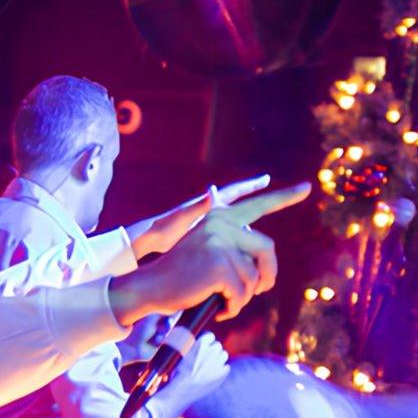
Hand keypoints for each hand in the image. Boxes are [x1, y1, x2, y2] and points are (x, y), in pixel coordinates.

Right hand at [108, 182, 309, 324]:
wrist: (151, 287)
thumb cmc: (182, 277)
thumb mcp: (209, 253)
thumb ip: (235, 250)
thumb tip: (265, 266)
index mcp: (219, 217)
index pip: (257, 206)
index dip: (284, 198)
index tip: (307, 188)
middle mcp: (220, 223)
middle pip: (266, 250)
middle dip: (266, 276)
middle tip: (258, 291)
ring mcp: (220, 242)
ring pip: (253, 277)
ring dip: (243, 296)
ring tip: (223, 299)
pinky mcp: (219, 264)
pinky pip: (242, 292)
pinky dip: (233, 306)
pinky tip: (219, 307)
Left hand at [125, 173, 275, 257]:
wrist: (147, 239)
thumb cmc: (162, 229)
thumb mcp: (180, 218)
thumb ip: (198, 207)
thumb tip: (212, 190)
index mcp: (209, 205)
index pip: (235, 192)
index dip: (252, 186)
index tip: (267, 178)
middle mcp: (210, 209)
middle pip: (240, 200)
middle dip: (257, 194)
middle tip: (270, 185)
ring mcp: (208, 220)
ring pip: (235, 215)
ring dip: (249, 212)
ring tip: (263, 209)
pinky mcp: (204, 231)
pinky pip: (228, 229)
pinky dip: (238, 229)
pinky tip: (243, 233)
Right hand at [154, 333, 229, 413]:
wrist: (180, 392)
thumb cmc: (176, 373)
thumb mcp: (178, 355)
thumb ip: (185, 344)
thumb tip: (187, 336)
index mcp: (200, 345)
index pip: (210, 336)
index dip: (207, 340)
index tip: (204, 344)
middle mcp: (210, 352)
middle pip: (217, 345)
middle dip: (212, 349)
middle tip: (206, 355)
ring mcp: (217, 364)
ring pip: (224, 355)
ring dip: (218, 358)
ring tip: (210, 364)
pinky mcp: (221, 375)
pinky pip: (226, 367)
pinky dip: (221, 369)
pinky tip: (213, 372)